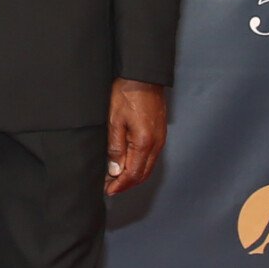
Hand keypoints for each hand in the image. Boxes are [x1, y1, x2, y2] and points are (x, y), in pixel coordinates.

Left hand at [105, 78, 166, 195]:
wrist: (143, 76)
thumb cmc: (127, 94)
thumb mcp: (114, 121)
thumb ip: (115, 148)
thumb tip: (115, 170)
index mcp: (144, 143)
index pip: (133, 174)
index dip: (120, 185)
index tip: (108, 190)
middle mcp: (156, 144)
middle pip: (143, 174)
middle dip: (126, 184)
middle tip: (110, 187)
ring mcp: (160, 139)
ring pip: (148, 167)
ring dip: (133, 176)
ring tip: (116, 178)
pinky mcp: (160, 133)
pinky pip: (151, 157)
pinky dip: (139, 165)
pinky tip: (128, 163)